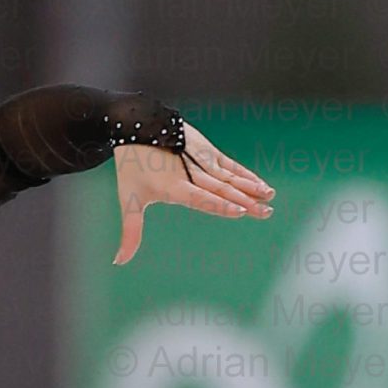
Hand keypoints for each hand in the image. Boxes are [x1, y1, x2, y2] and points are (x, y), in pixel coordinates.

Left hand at [112, 122, 272, 265]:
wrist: (135, 124)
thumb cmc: (131, 166)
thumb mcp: (128, 199)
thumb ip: (131, 232)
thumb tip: (119, 262)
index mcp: (173, 187)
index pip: (201, 198)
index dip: (220, 204)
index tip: (240, 211)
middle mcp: (190, 173)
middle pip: (222, 189)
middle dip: (246, 201)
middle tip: (266, 213)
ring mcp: (200, 159)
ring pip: (230, 176)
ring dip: (251, 187)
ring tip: (269, 198)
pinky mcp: (206, 150)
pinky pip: (230, 165)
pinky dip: (245, 174)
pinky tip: (259, 183)